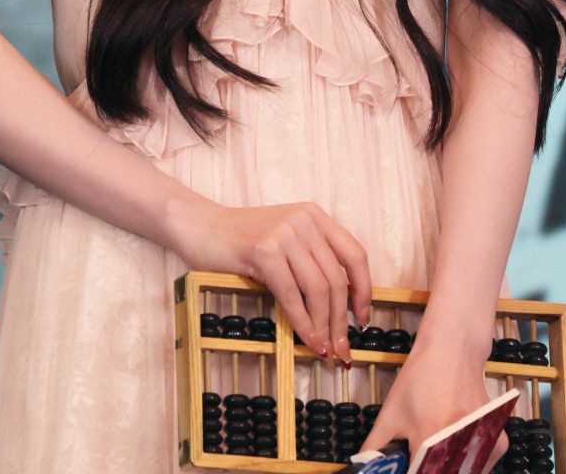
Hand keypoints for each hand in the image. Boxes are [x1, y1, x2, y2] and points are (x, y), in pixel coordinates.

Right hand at [169, 197, 371, 363]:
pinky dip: (303, 323)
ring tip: (324, 349)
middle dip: (342, 320)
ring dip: (324, 326)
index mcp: (314, 215)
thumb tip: (341, 310)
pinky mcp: (264, 250)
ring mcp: (284, 233)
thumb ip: (311, 260)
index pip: (355, 254)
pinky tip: (307, 340)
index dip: (364, 290)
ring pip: (318, 289)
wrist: (201, 227)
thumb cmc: (242, 241)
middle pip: (337, 279)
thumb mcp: (286, 240)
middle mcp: (304, 220)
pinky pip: (292, 295)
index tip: (362, 319)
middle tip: (343, 349)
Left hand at [358, 340, 506, 470]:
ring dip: (448, 471)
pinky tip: (454, 450)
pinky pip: (480, 467)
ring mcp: (483, 444)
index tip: (408, 467)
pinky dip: (467, 466)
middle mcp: (459, 444)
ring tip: (434, 454)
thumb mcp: (391, 410)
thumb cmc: (420, 378)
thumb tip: (364, 466)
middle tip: (420, 461)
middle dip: (429, 472)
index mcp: (429, 438)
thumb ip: (376, 446)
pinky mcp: (499, 443)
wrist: (453, 350)